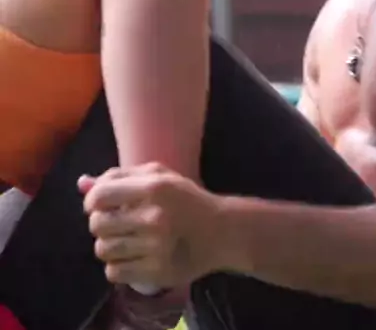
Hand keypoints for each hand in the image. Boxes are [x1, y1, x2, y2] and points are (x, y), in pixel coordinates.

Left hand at [78, 162, 222, 290]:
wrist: (220, 231)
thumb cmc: (185, 199)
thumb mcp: (158, 177)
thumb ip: (119, 177)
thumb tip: (81, 183)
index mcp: (153, 187)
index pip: (99, 196)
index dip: (91, 201)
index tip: (99, 204)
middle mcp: (154, 217)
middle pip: (97, 225)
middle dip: (101, 223)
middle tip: (116, 223)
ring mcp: (156, 247)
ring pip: (103, 250)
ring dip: (108, 245)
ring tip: (124, 240)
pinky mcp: (157, 272)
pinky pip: (114, 273)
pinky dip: (117, 266)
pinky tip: (131, 256)